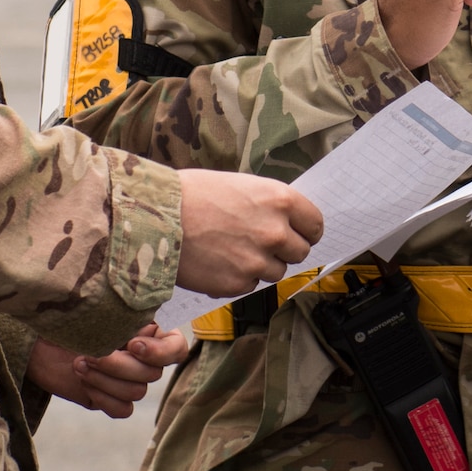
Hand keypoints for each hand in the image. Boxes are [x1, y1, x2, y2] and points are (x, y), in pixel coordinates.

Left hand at [28, 324, 188, 417]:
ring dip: (105, 380)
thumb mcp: (99, 308)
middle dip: (118, 365)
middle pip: (151, 374)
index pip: (177, 348)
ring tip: (79, 364)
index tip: (132, 345)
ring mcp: (129, 380)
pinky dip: (103, 398)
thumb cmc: (71, 315)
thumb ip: (126, 316)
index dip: (160, 352)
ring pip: (136, 392)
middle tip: (90, 354)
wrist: (39, 338)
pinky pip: (123, 409)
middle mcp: (145, 357)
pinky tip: (83, 381)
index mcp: (150, 331)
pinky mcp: (112, 398)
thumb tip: (147, 321)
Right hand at [176, 169, 323, 296]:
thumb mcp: (242, 186)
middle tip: (258, 242)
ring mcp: (257, 261)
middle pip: (300, 252)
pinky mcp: (237, 284)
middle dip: (283, 250)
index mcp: (280, 200)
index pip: (315, 225)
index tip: (297, 233)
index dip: (305, 230)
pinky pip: (249, 284)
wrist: (156, 217)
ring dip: (260, 265)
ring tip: (231, 248)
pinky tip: (217, 260)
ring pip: (275, 272)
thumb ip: (269, 206)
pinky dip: (237, 277)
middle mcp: (275, 232)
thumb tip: (286, 221)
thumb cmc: (194, 194)